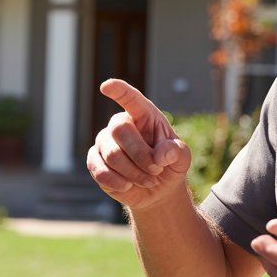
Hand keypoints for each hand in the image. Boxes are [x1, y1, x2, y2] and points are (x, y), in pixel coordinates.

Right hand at [85, 79, 192, 210]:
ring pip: (111, 154)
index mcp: (143, 115)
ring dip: (133, 173)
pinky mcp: (95, 161)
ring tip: (148, 180)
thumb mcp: (181, 158)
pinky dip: (118, 182)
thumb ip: (176, 152)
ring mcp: (104, 142)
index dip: (118, 90)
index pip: (130, 98)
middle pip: (120, 131)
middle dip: (141, 155)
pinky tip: (128, 186)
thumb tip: (161, 154)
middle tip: (156, 170)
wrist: (158, 190)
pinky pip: (100, 170)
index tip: (107, 86)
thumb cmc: (169, 164)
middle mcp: (120, 124)